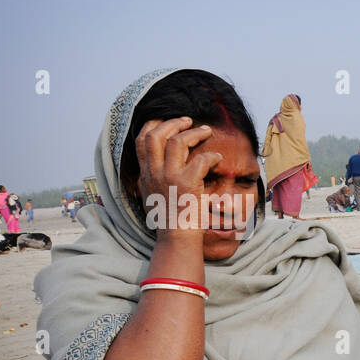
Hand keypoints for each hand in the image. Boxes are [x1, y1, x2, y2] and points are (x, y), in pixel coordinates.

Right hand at [134, 117, 220, 232]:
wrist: (176, 238)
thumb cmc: (169, 220)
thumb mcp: (150, 196)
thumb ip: (151, 179)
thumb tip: (155, 169)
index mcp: (145, 174)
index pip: (141, 140)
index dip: (153, 125)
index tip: (165, 121)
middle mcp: (153, 172)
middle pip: (156, 135)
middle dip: (172, 123)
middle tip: (188, 121)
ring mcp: (169, 177)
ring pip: (177, 141)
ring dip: (194, 133)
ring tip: (206, 131)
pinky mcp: (187, 183)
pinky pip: (201, 159)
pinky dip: (212, 156)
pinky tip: (218, 158)